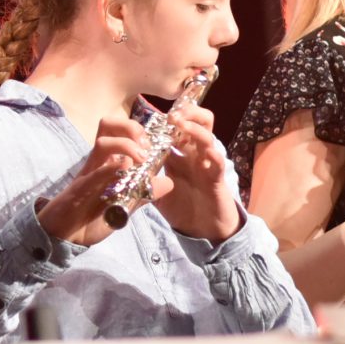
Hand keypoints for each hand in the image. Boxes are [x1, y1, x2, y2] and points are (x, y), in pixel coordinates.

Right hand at [38, 116, 163, 247]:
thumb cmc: (91, 216)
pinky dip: (111, 167)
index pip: (119, 131)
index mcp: (108, 161)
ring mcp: (89, 173)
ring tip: (140, 159)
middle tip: (146, 145)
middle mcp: (98, 162)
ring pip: (102, 143)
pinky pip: (95, 172)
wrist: (64, 235)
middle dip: (131, 127)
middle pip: (108, 125)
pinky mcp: (80, 189)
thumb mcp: (125, 204)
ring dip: (125, 145)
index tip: (156, 143)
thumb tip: (168, 182)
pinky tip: (124, 166)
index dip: (139, 129)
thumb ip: (145, 193)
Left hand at [154, 104, 241, 242]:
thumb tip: (126, 171)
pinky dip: (214, 156)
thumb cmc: (183, 208)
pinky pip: (219, 164)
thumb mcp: (158, 192)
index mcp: (182, 154)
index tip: (157, 117)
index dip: (171, 118)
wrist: (203, 229)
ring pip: (208, 138)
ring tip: (181, 125)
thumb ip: (146, 180)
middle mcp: (196, 155)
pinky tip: (206, 152)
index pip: (180, 127)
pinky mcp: (217, 180)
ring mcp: (208, 165)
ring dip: (195, 129)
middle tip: (172, 116)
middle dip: (188, 113)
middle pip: (200, 122)